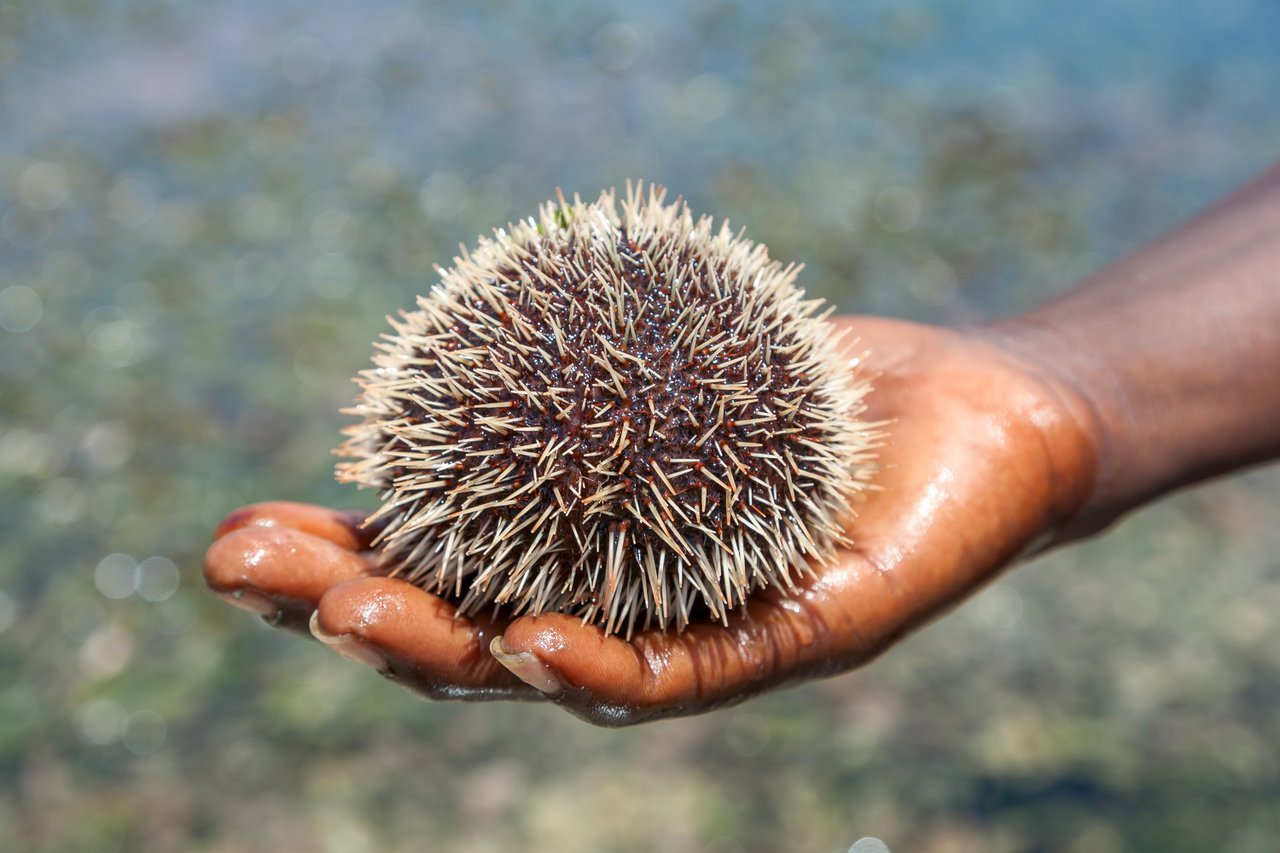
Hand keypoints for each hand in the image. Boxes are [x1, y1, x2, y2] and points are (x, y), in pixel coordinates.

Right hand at [204, 316, 1099, 723]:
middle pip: (473, 638)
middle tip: (245, 573)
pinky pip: (693, 674)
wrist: (987, 413)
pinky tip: (528, 649)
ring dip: (446, 652)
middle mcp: (634, 619)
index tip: (242, 534)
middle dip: (355, 614)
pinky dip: (603, 670)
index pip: (449, 575)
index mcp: (593, 561)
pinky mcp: (802, 644)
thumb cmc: (821, 389)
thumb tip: (470, 331)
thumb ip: (587, 371)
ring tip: (351, 613)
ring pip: (555, 678)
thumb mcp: (685, 362)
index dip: (342, 565)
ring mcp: (710, 644)